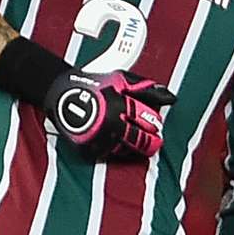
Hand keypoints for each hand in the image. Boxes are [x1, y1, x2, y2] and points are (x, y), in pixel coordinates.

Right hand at [44, 70, 174, 161]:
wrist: (61, 93)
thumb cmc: (94, 84)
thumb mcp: (122, 79)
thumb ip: (147, 89)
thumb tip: (172, 98)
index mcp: (120, 104)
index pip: (147, 119)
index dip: (154, 123)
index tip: (156, 124)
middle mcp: (110, 123)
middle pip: (140, 140)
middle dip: (151, 141)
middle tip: (154, 140)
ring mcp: (98, 137)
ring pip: (126, 149)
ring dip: (134, 147)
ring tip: (133, 139)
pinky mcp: (87, 148)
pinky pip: (109, 155)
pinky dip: (116, 150)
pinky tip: (117, 142)